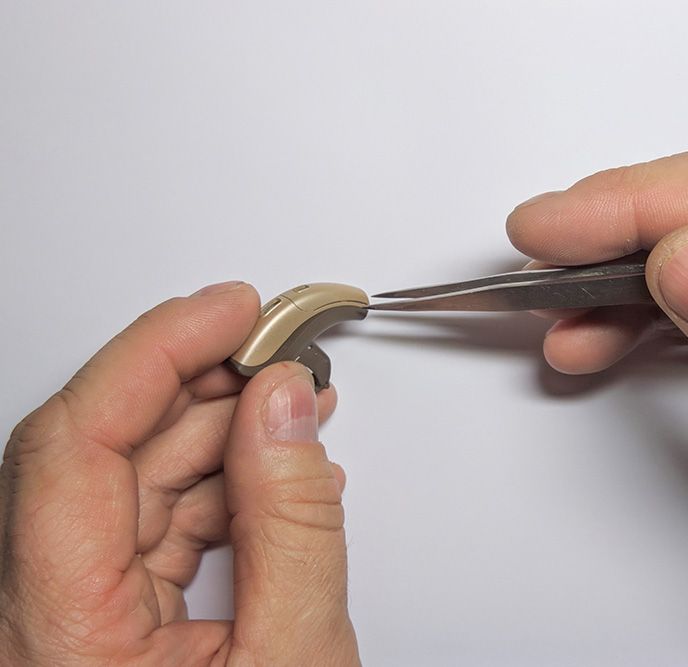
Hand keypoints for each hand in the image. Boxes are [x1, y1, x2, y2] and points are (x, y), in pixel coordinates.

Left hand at [0, 282, 360, 664]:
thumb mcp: (294, 658)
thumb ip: (294, 527)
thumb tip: (282, 406)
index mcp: (59, 633)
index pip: (73, 445)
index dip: (153, 354)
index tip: (227, 312)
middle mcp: (42, 619)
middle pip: (103, 453)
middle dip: (204, 387)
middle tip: (278, 349)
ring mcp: (70, 619)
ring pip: (134, 482)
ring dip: (224, 434)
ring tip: (296, 408)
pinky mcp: (106, 622)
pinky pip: (155, 524)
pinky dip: (222, 487)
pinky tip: (279, 471)